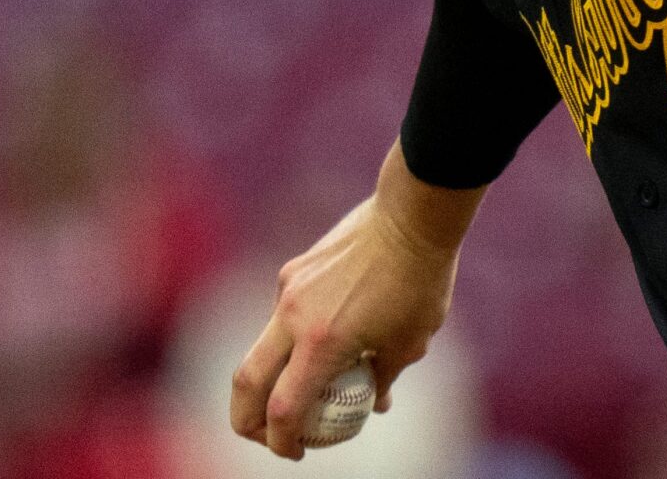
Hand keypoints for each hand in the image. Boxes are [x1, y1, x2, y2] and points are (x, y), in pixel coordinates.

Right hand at [229, 144, 480, 458]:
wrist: (413, 215)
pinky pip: (283, 312)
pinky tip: (328, 332)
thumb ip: (383, 378)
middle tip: (266, 435)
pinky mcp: (294, 268)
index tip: (296, 451)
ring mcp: (289, 289)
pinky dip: (294, 335)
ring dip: (272, 374)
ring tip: (302, 386)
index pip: (283, 410)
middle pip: (246, 381)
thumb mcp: (411, 341)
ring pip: (262, 345)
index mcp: (323, 343)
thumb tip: (374, 405)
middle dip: (246, 418)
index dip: (281, 441)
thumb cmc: (420, 280)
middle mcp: (294, 317)